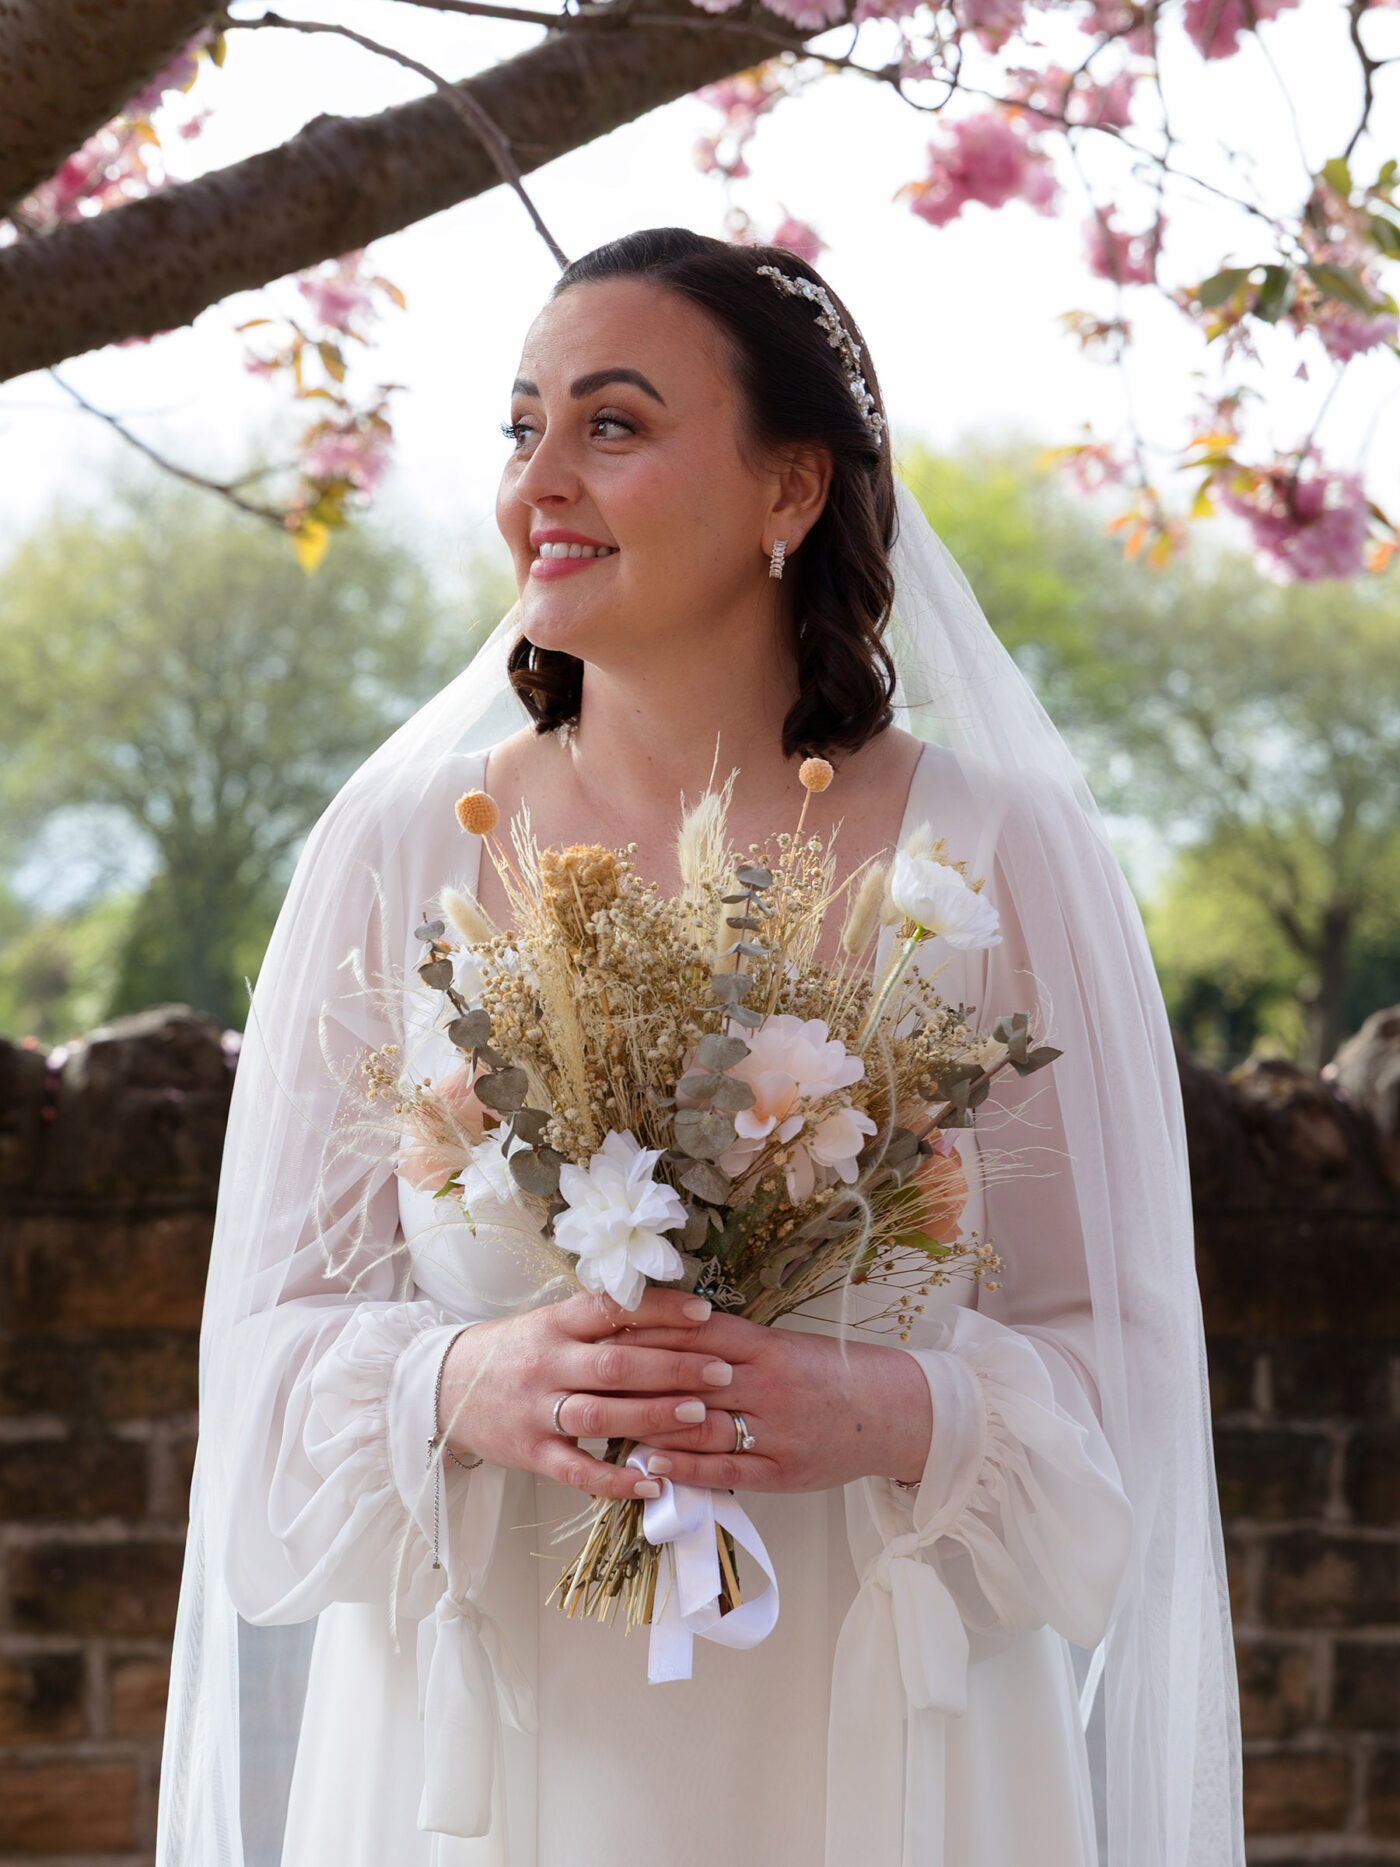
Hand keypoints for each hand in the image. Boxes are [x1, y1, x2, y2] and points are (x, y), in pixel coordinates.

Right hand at [437, 1287, 738, 1502]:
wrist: (446, 1388)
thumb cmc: (515, 1351)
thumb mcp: (550, 1323)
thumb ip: (599, 1322)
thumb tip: (670, 1312)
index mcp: (555, 1324)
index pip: (612, 1309)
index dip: (660, 1309)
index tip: (705, 1312)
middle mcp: (547, 1363)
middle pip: (615, 1365)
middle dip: (673, 1368)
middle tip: (721, 1371)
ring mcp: (537, 1411)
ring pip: (601, 1415)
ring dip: (653, 1416)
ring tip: (700, 1416)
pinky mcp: (531, 1454)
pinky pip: (577, 1471)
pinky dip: (616, 1480)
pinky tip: (654, 1482)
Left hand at [560, 1311, 933, 1495]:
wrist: (886, 1410)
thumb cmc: (825, 1373)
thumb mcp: (779, 1346)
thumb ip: (729, 1343)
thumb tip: (666, 1335)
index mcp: (763, 1346)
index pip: (693, 1333)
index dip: (645, 1332)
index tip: (601, 1331)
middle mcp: (764, 1383)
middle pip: (687, 1376)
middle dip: (634, 1377)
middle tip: (586, 1376)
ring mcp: (773, 1428)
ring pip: (700, 1424)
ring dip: (649, 1423)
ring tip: (602, 1422)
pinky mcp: (780, 1470)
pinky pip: (725, 1468)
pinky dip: (684, 1466)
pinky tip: (648, 1463)